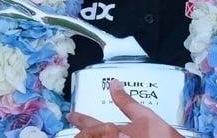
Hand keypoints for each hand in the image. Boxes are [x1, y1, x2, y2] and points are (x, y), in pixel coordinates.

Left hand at [67, 79, 182, 137]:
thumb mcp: (145, 116)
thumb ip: (126, 101)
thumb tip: (115, 84)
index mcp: (113, 132)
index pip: (89, 124)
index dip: (78, 119)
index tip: (72, 115)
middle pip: (86, 137)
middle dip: (81, 133)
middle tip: (79, 129)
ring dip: (91, 136)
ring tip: (89, 132)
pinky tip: (106, 135)